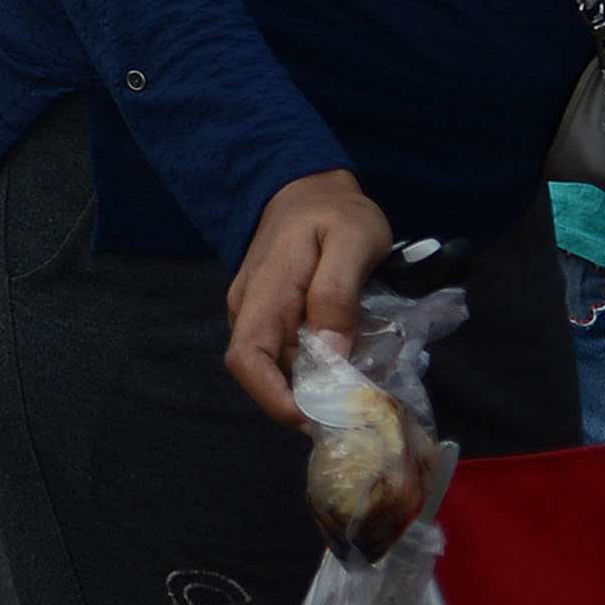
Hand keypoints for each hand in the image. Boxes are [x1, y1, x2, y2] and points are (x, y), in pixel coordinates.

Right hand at [223, 169, 395, 426]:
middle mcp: (249, 306)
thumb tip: (329, 353)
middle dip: (302, 400)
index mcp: (265, 291)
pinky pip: (284, 350)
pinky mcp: (269, 311)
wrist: (308, 185)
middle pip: (262, 371)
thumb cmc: (335, 211)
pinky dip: (312, 368)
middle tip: (353, 413)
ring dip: (310, 386)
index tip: (314, 419)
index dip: (273, 398)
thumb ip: (337, 294)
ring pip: (276, 364)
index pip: (247, 358)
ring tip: (357, 391)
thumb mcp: (352, 241)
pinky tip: (345, 366)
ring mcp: (256, 309)